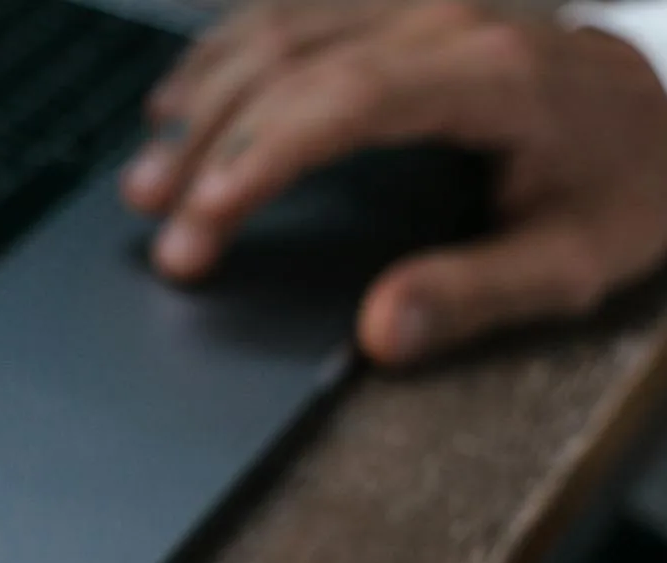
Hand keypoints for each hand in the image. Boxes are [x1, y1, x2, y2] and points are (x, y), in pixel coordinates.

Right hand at [122, 1, 666, 363]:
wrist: (661, 118)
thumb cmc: (621, 189)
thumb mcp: (575, 263)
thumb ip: (475, 297)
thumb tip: (380, 330)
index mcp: (495, 75)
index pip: (347, 101)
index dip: (262, 159)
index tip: (204, 221)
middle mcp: (448, 16)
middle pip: (290, 65)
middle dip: (209, 154)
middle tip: (162, 234)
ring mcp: (417, 0)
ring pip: (275, 28)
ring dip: (198, 104)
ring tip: (147, 179)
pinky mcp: (396, 3)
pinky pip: (288, 9)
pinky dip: (220, 55)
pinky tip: (178, 101)